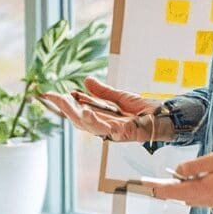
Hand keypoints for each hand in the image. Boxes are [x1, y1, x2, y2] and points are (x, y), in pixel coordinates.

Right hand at [40, 77, 161, 143]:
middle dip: (64, 108)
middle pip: (78, 120)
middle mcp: (104, 127)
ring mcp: (112, 132)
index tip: (49, 94)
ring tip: (66, 102)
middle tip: (52, 96)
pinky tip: (87, 112)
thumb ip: (102, 91)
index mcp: (100, 119)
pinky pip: (106, 129)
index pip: (77, 112)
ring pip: (89, 126)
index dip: (63, 104)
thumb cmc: (143, 110)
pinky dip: (95, 121)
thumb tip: (86, 80)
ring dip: (76, 114)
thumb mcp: (119, 97)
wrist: (163, 117)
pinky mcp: (123, 133)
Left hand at [148, 147, 212, 206]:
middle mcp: (211, 200)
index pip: (174, 191)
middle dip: (167, 190)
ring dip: (182, 192)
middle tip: (153, 184)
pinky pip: (206, 199)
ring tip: (172, 183)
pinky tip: (196, 184)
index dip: (158, 188)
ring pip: (194, 200)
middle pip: (182, 197)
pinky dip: (197, 192)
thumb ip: (194, 166)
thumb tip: (179, 171)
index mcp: (205, 189)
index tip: (144, 185)